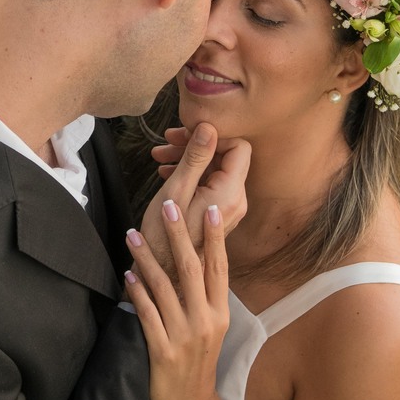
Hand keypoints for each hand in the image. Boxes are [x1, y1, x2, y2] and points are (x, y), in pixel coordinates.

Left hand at [124, 200, 229, 399]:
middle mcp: (204, 321)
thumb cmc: (197, 360)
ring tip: (134, 234)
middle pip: (191, 269)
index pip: (219, 268)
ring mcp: (183, 336)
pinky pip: (147, 313)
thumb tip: (194, 258)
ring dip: (147, 257)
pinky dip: (136, 291)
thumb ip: (204, 297)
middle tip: (169, 207)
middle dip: (179, 235)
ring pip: (164, 287)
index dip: (215, 238)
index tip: (212, 209)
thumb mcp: (211, 327)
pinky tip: (127, 273)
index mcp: (220, 313)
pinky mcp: (162, 350)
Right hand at [136, 123, 250, 282]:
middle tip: (166, 143)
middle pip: (228, 155)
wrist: (165, 272)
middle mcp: (237, 200)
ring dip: (190, 158)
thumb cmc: (164, 236)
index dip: (212, 135)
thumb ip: (195, 158)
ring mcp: (231, 207)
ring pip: (217, 167)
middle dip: (197, 145)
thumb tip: (209, 127)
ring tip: (160, 158)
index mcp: (230, 193)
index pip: (238, 146)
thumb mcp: (175, 191)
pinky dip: (192, 172)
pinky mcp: (221, 211)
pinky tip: (168, 172)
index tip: (183, 136)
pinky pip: (212, 182)